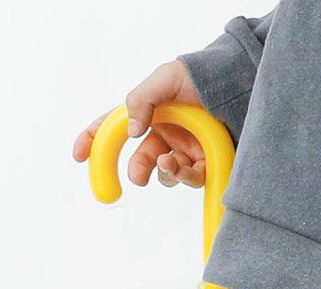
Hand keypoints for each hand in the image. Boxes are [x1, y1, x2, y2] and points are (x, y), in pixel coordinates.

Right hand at [72, 61, 206, 188]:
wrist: (241, 87)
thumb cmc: (203, 77)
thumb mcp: (166, 78)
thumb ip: (142, 99)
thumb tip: (131, 130)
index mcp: (150, 112)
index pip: (115, 128)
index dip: (95, 140)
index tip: (79, 155)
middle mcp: (166, 133)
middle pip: (141, 158)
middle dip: (136, 169)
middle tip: (136, 178)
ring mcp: (184, 150)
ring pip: (165, 174)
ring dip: (165, 171)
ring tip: (171, 161)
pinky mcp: (204, 165)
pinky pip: (189, 179)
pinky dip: (185, 175)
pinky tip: (187, 165)